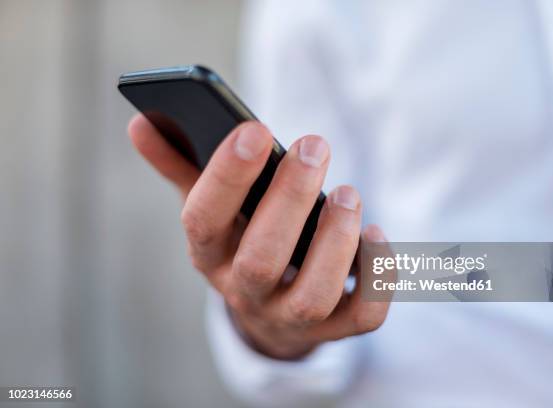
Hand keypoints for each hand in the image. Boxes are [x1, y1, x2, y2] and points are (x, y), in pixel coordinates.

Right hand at [128, 114, 390, 358]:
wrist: (267, 310)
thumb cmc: (241, 241)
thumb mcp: (210, 206)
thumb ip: (180, 165)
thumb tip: (140, 124)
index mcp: (210, 254)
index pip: (203, 222)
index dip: (226, 177)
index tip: (255, 128)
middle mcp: (245, 292)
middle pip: (261, 260)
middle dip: (290, 200)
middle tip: (314, 145)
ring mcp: (290, 316)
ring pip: (312, 297)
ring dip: (335, 242)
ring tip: (347, 193)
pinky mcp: (334, 328)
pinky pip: (362, 316)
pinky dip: (378, 276)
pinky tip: (376, 233)